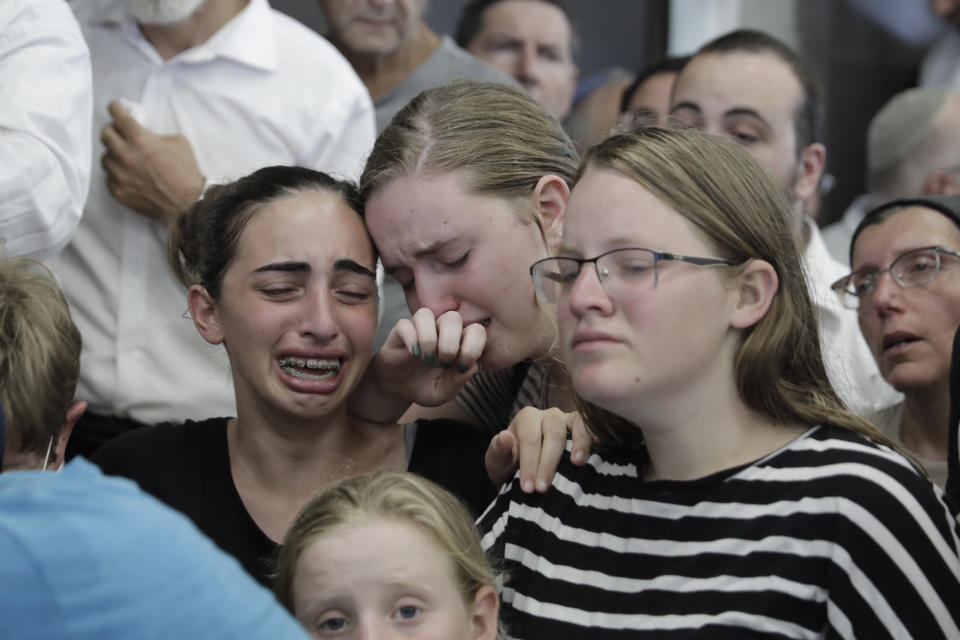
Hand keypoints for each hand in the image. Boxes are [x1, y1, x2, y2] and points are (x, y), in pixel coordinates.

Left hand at [100, 101, 204, 220]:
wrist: (187, 205)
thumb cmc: (186, 174)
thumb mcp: (179, 143)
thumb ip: (157, 135)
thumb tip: (146, 133)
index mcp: (141, 140)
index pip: (119, 117)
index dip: (116, 109)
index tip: (115, 108)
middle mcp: (126, 156)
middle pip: (105, 134)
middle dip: (112, 130)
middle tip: (120, 132)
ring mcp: (120, 175)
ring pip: (105, 157)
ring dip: (114, 154)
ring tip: (126, 157)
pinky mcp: (118, 191)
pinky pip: (109, 176)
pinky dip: (117, 173)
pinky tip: (129, 174)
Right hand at [372, 307, 486, 406]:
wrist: (398, 389)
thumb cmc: (426, 386)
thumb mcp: (444, 392)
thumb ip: (458, 381)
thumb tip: (472, 365)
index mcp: (459, 341)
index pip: (476, 331)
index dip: (473, 347)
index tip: (461, 367)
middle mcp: (440, 330)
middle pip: (452, 318)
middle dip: (449, 344)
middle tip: (442, 363)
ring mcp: (420, 328)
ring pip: (426, 314)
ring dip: (429, 338)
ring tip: (426, 358)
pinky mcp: (401, 331)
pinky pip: (405, 324)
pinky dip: (411, 339)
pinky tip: (413, 354)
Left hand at [485, 406, 591, 489]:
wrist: (526, 472)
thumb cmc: (510, 465)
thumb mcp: (497, 462)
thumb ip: (498, 450)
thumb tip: (505, 437)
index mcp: (526, 418)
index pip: (529, 440)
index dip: (529, 463)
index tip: (528, 488)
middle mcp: (549, 415)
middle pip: (552, 435)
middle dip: (547, 463)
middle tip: (542, 489)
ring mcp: (568, 420)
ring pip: (574, 426)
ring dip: (577, 444)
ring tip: (577, 464)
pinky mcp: (583, 428)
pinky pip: (590, 427)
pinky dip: (592, 436)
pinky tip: (597, 448)